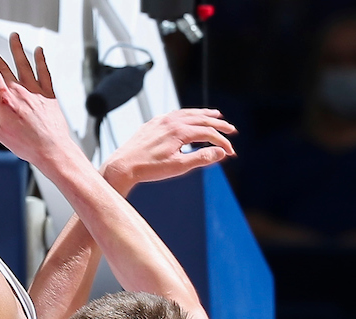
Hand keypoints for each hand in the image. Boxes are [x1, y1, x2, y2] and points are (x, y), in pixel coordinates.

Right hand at [0, 33, 71, 168]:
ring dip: (17, 48)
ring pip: (24, 64)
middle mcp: (19, 91)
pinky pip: (44, 72)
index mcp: (4, 100)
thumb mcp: (0, 131)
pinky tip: (38, 51)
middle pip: (3, 65)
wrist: (51, 149)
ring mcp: (35, 91)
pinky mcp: (48, 94)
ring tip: (13, 36)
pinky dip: (41, 60)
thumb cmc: (26, 143)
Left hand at [103, 109, 236, 192]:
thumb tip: (221, 153)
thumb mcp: (179, 167)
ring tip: (215, 115)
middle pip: (201, 119)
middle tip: (231, 129)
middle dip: (218, 125)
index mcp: (180, 131)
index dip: (222, 142)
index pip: (208, 133)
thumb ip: (201, 158)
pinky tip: (189, 117)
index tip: (230, 152)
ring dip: (204, 115)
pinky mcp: (153, 123)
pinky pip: (174, 114)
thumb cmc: (149, 169)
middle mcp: (172, 121)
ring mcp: (161, 120)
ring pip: (188, 113)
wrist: (123, 166)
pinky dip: (187, 114)